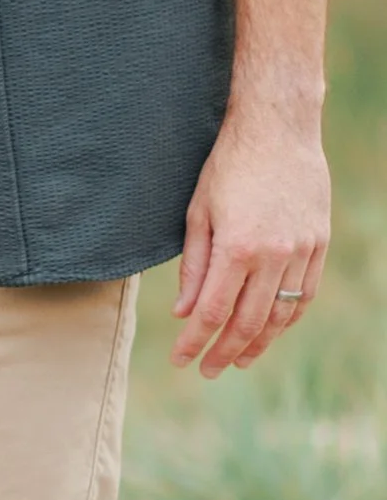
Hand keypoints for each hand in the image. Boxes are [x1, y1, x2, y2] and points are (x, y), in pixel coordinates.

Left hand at [171, 105, 329, 375]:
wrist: (279, 129)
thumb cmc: (229, 165)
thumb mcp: (198, 212)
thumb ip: (193, 266)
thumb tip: (185, 312)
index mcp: (237, 247)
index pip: (212, 311)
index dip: (194, 341)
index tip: (180, 359)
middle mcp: (274, 255)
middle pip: (247, 322)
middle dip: (224, 351)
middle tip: (207, 369)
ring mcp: (302, 251)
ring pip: (281, 314)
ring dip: (258, 343)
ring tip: (238, 360)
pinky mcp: (319, 244)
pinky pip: (305, 294)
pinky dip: (287, 318)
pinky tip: (271, 330)